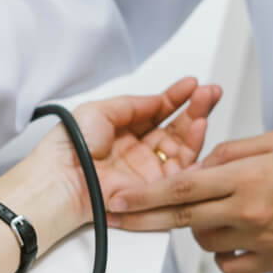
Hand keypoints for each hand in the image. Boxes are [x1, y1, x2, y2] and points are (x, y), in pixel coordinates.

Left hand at [18, 77, 222, 233]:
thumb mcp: (100, 111)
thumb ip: (133, 104)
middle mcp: (137, 151)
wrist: (63, 178)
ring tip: (206, 101)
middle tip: (209, 91)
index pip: (157, 112)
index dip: (175, 97)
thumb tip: (158, 98)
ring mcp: (147, 170)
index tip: (191, 84)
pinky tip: (200, 125)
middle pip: (174, 127)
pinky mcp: (155, 188)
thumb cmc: (70, 147)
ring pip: (182, 145)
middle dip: (194, 107)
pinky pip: (183, 169)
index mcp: (122, 132)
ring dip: (197, 121)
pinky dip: (195, 147)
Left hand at [113, 130, 272, 272]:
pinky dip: (222, 254)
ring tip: (212, 212)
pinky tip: (230, 237)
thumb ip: (230, 153)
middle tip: (119, 217)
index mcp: (247, 177)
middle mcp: (249, 211)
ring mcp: (262, 240)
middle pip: (182, 220)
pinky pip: (230, 267)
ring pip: (204, 242)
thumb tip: (197, 168)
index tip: (118, 200)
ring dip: (195, 229)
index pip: (182, 189)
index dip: (144, 196)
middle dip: (144, 219)